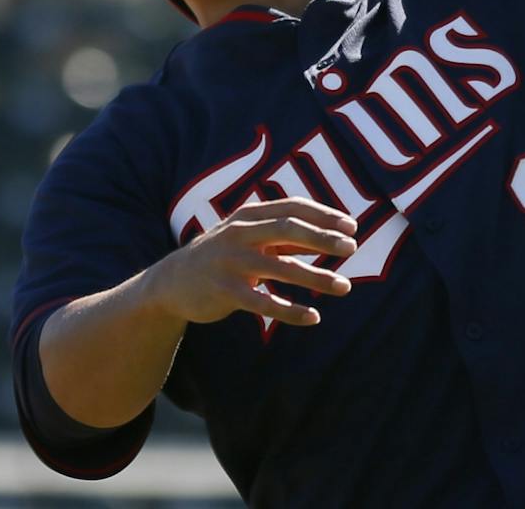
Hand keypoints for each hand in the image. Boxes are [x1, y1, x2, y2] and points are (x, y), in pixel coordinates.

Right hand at [143, 197, 358, 327]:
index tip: (351, 226)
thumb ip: (285, 237)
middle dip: (323, 237)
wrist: (172, 283)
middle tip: (352, 247)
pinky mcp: (225, 292)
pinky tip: (313, 317)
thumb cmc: (222, 256)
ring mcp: (231, 262)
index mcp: (248, 216)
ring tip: (344, 287)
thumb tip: (331, 236)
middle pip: (288, 229)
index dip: (323, 215)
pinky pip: (264, 303)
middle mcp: (239, 234)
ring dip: (316, 277)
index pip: (292, 207)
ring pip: (281, 268)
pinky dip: (291, 311)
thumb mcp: (249, 238)